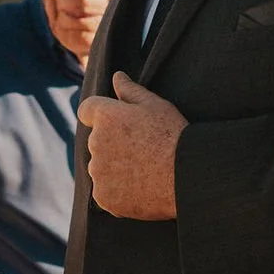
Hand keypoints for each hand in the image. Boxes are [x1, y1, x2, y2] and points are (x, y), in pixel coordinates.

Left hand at [78, 74, 185, 219]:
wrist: (186, 176)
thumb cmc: (174, 136)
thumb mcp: (156, 105)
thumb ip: (131, 90)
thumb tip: (116, 77)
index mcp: (106, 116)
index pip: (87, 111)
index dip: (100, 116)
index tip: (116, 125)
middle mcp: (95, 143)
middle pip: (97, 142)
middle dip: (112, 145)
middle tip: (142, 152)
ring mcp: (98, 172)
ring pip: (101, 168)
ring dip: (115, 170)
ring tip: (145, 172)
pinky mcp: (104, 196)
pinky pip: (106, 193)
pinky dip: (119, 192)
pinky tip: (141, 189)